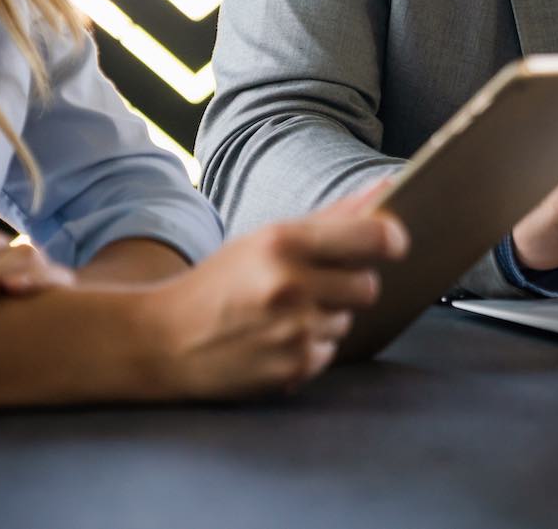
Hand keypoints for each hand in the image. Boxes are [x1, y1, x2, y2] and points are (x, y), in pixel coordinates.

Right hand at [133, 181, 408, 398]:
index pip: (372, 237)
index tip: (395, 242)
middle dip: (348, 284)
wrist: (162, 340)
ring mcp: (292, 330)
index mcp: (282, 243)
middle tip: (314, 283)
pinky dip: (309, 348)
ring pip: (346, 321)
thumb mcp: (265, 239)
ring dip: (325, 317)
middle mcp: (290, 285)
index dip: (392, 239)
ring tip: (281, 313)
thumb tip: (386, 189)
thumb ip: (331, 218)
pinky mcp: (292, 367)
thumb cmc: (219, 283)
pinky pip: (329, 352)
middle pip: (368, 285)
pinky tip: (274, 340)